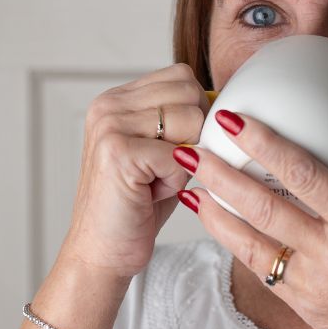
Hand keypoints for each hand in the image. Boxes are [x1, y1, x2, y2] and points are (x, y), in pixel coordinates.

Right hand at [58, 63, 211, 279]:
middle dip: (194, 135)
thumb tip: (224, 102)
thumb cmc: (138, 206)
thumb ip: (184, 120)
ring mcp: (110, 125)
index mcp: (118, 98)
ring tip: (155, 180)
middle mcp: (109, 104)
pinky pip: (180, 154)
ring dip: (186, 159)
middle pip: (190, 92)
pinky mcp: (117, 151)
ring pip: (190, 120)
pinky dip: (176, 180)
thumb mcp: (163, 152)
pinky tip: (150, 194)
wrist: (103, 252)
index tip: (178, 148)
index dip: (196, 112)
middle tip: (163, 169)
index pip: (182, 76)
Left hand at [174, 109, 327, 328]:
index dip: (265, 145)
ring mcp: (312, 283)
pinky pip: (259, 269)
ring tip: (188, 186)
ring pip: (250, 242)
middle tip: (190, 149)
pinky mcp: (300, 307)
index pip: (305, 174)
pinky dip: (234, 243)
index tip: (236, 121)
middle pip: (264, 206)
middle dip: (221, 175)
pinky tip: (215, 224)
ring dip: (214, 212)